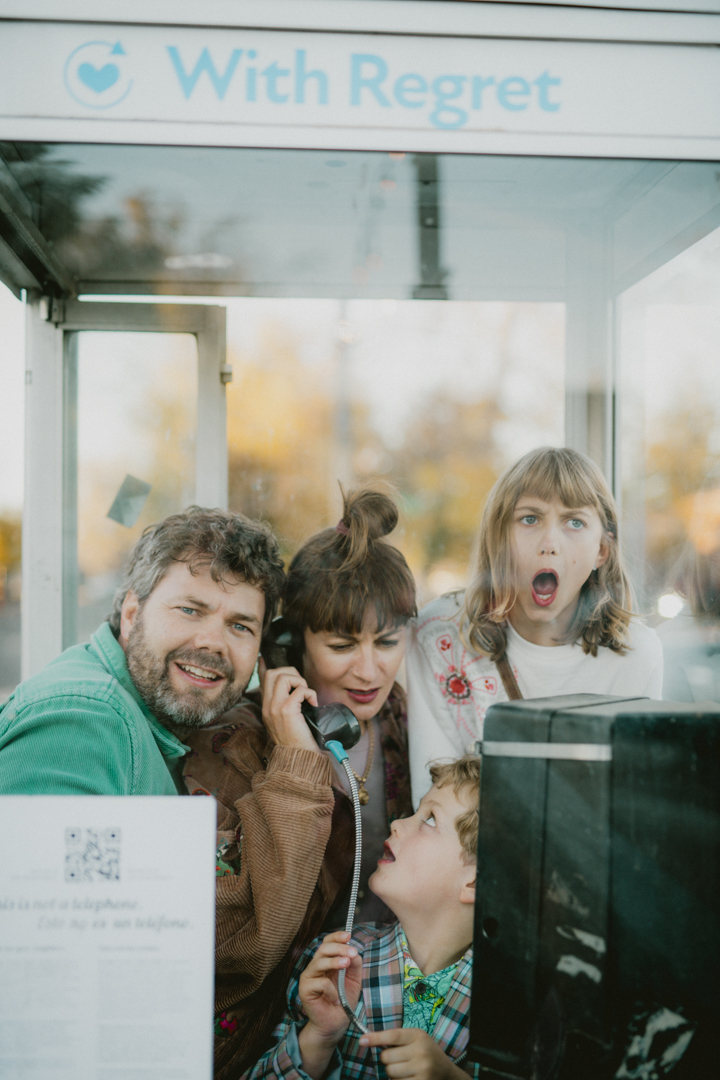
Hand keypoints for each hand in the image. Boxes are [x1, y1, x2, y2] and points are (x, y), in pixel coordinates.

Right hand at [260, 659, 319, 752]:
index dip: (264, 668)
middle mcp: (268, 707)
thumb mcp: (287, 723)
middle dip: (291, 673)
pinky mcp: (287, 711)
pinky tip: (313, 704)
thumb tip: (297, 693)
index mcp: (267, 708)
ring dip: (299, 681)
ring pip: (283, 676)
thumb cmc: (298, 743)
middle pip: (274, 673)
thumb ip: (287, 707)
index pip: (262, 681)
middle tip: (302, 688)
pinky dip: (310, 693)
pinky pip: (300, 690)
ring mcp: (275, 708)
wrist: (299, 761)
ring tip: (306, 695)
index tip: (263, 659)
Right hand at [297, 931, 362, 1078]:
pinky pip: (320, 983)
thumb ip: (354, 966)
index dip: (336, 936)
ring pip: (319, 962)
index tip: (349, 935)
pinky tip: (337, 1000)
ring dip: (335, 961)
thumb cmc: (343, 1002)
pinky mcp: (305, 989)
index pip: (327, 943)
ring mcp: (308, 977)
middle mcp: (315, 967)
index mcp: (326, 962)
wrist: (334, 1025)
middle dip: (339, 948)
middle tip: (352, 953)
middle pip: (323, 948)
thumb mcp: (353, 981)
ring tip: (346, 964)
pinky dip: (332, 990)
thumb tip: (354, 952)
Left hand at [359, 1028, 467, 1078]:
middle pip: (386, 1057)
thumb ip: (397, 1039)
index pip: (392, 1036)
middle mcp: (421, 1051)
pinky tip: (408, 1078)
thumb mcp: (416, 1039)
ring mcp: (422, 1069)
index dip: (375, 1038)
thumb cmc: (426, 1053)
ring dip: (392, 1073)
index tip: (362, 1041)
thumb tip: (367, 1040)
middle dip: (388, 1060)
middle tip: (399, 1060)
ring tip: (405, 1070)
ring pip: (390, 1073)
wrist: (448, 1074)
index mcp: (418, 1035)